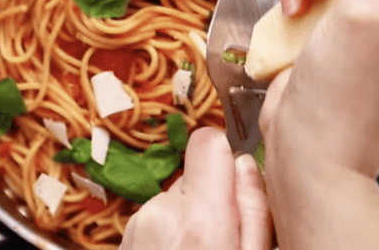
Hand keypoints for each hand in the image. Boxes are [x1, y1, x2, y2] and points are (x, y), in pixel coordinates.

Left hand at [120, 127, 269, 249]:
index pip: (209, 141)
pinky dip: (170, 234)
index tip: (235, 183)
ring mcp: (138, 222)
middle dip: (211, 198)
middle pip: (194, 174)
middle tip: (222, 237)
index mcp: (200, 216)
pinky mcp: (126, 235)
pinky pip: (158, 218)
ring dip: (190, 219)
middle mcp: (162, 210)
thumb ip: (252, 209)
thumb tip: (245, 163)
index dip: (226, 155)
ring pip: (176, 198)